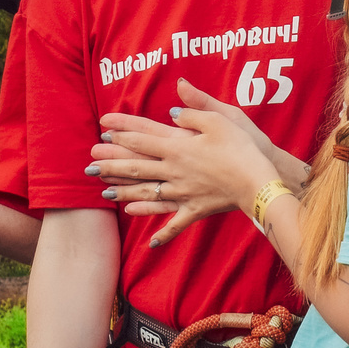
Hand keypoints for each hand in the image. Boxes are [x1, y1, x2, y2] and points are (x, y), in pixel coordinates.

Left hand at [92, 79, 287, 248]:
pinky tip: (150, 242)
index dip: (121, 135)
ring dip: (125, 193)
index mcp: (178, 147)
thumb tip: (173, 105)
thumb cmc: (242, 146)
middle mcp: (175, 172)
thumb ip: (194, 109)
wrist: (259, 182)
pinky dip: (163, 232)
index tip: (102, 132)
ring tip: (104, 193)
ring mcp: (183, 193)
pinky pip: (176, 222)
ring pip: (147, 194)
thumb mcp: (220, 118)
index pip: (143, 139)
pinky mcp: (197, 210)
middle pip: (137, 167)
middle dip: (112, 165)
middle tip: (89, 165)